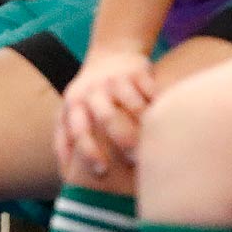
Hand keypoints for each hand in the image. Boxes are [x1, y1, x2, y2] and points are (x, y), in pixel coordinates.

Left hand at [55, 48, 155, 176]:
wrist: (111, 53)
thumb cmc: (89, 96)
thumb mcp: (70, 111)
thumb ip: (65, 139)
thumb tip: (65, 178)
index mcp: (74, 104)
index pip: (77, 130)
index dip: (88, 151)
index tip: (100, 171)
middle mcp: (93, 91)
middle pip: (106, 118)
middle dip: (121, 141)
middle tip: (135, 160)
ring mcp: (116, 80)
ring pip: (132, 106)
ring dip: (143, 127)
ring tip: (153, 145)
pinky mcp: (139, 72)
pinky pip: (151, 92)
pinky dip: (158, 107)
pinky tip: (166, 122)